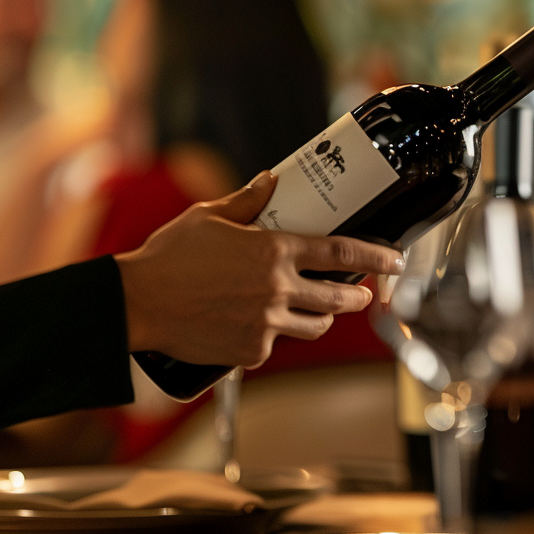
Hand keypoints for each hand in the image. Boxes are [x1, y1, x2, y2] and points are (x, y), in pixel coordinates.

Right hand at [116, 171, 403, 367]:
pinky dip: (274, 335)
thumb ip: (247, 201)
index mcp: (273, 251)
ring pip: (314, 326)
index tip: (395, 261)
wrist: (137, 304)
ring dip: (321, 318)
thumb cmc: (169, 256)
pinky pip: (275, 344)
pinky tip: (260, 324)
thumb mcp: (209, 217)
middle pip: (338, 298)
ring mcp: (266, 324)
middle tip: (362, 293)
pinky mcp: (251, 352)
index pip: (340, 253)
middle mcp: (277, 289)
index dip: (375, 257)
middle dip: (357, 296)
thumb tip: (271, 180)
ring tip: (317, 310)